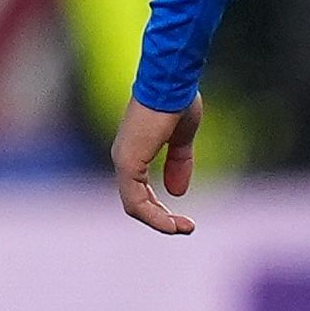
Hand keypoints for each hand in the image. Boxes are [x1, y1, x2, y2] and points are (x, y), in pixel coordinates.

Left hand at [112, 98, 203, 233]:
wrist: (172, 82)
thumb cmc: (177, 101)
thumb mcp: (182, 139)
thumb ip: (179, 163)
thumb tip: (178, 192)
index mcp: (134, 151)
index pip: (140, 190)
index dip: (160, 208)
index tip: (185, 220)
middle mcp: (124, 157)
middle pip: (136, 201)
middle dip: (161, 218)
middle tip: (185, 227)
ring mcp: (124, 160)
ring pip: (135, 205)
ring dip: (159, 221)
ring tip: (183, 228)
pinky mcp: (128, 161)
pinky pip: (135, 200)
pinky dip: (154, 215)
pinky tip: (172, 222)